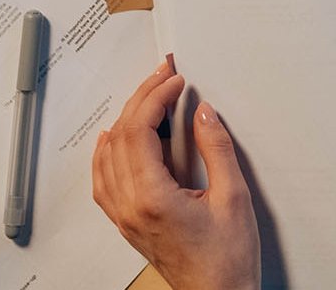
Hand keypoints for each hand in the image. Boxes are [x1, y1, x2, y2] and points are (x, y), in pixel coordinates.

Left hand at [91, 56, 260, 289]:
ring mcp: (125, 217)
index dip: (155, 97)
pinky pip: (103, 180)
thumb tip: (202, 114)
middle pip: (120, 137)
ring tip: (147, 97)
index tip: (175, 81)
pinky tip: (114, 138)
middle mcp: (130, 207)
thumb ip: (215, 150)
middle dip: (142, 99)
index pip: (139, 131)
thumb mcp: (233, 197)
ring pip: (107, 155)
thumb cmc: (227, 260)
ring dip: (125, 120)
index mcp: (153, 199)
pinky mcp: (127, 223)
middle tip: (163, 76)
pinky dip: (107, 152)